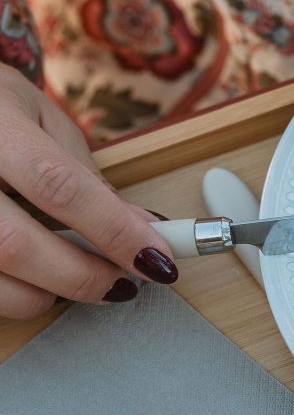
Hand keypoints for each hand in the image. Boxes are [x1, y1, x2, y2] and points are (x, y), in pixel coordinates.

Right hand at [0, 65, 177, 319]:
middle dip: (82, 276)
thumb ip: (89, 178)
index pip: (60, 186)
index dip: (115, 231)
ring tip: (67, 273)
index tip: (158, 261)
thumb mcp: (41, 120)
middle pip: (16, 245)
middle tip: (121, 282)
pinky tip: (26, 274)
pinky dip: (11, 293)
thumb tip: (147, 232)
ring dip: (43, 294)